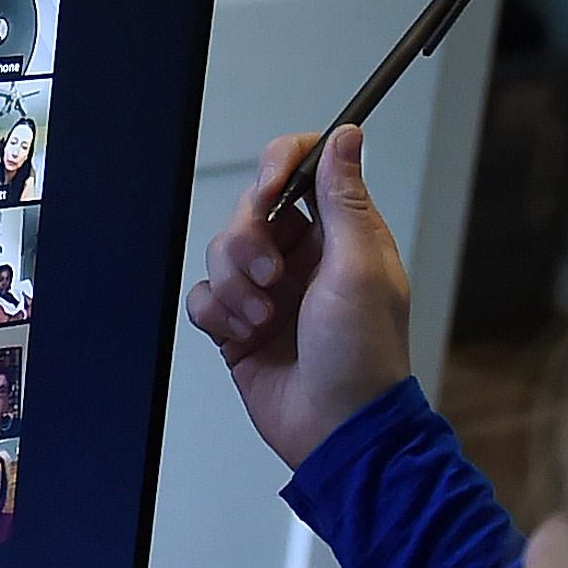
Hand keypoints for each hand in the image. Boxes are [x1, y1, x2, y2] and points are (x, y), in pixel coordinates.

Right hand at [186, 123, 412, 469]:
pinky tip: (243, 334)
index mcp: (341, 233)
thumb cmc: (363, 357)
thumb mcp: (360, 268)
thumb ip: (344, 199)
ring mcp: (269, 291)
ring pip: (222, 252)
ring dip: (235, 284)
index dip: (281, 164)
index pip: (305, 166)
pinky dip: (216, 313)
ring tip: (263, 317)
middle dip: (249, 239)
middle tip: (271, 277)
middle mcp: (304, 256)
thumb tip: (347, 137)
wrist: (337, 430)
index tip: (272, 187)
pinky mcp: (239, 326)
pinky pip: (205, 297)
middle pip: (251, 208)